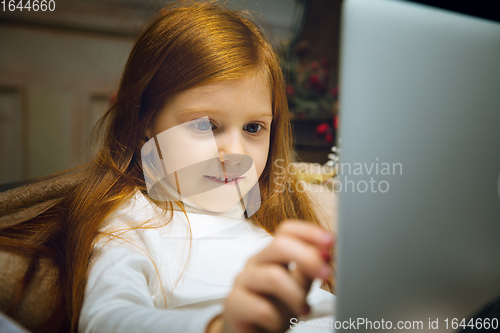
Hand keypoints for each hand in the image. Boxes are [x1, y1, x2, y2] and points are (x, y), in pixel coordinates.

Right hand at [207, 220, 333, 332]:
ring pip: (272, 277)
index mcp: (271, 255)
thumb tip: (326, 252)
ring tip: (302, 310)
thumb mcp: (297, 287)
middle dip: (308, 258)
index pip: (286, 231)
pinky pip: (261, 308)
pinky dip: (278, 319)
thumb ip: (309, 269)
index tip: (331, 240)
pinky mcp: (233, 304)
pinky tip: (278, 324)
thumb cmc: (273, 308)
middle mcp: (255, 263)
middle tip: (326, 275)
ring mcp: (242, 281)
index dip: (309, 231)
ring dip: (295, 296)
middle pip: (278, 245)